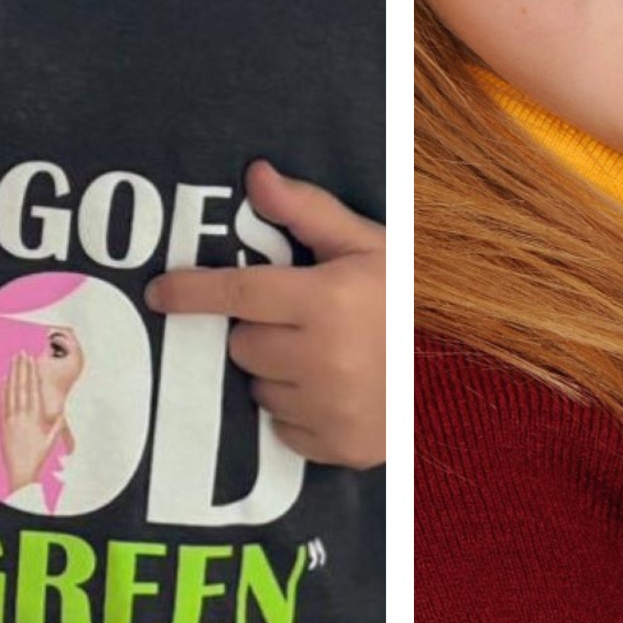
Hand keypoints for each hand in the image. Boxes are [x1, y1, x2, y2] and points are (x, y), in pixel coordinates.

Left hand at [0, 350, 66, 491]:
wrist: (20, 471)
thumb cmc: (39, 455)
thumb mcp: (52, 438)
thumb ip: (57, 423)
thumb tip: (61, 410)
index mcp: (35, 417)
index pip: (32, 390)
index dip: (31, 374)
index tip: (31, 361)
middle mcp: (21, 416)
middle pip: (21, 387)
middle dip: (21, 369)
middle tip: (21, 353)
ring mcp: (10, 420)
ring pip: (10, 393)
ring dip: (12, 375)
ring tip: (13, 362)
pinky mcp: (2, 425)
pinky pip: (2, 404)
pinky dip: (3, 391)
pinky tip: (4, 381)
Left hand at [146, 160, 384, 468]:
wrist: (462, 368)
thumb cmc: (411, 297)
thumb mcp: (368, 244)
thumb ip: (307, 211)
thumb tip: (255, 175)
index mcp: (330, 299)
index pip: (239, 294)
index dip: (193, 291)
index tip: (160, 291)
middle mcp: (325, 357)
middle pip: (244, 345)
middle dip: (261, 330)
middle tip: (303, 319)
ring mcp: (331, 408)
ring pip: (259, 388)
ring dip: (278, 372)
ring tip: (326, 355)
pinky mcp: (336, 447)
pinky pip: (282, 427)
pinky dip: (297, 410)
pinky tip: (333, 389)